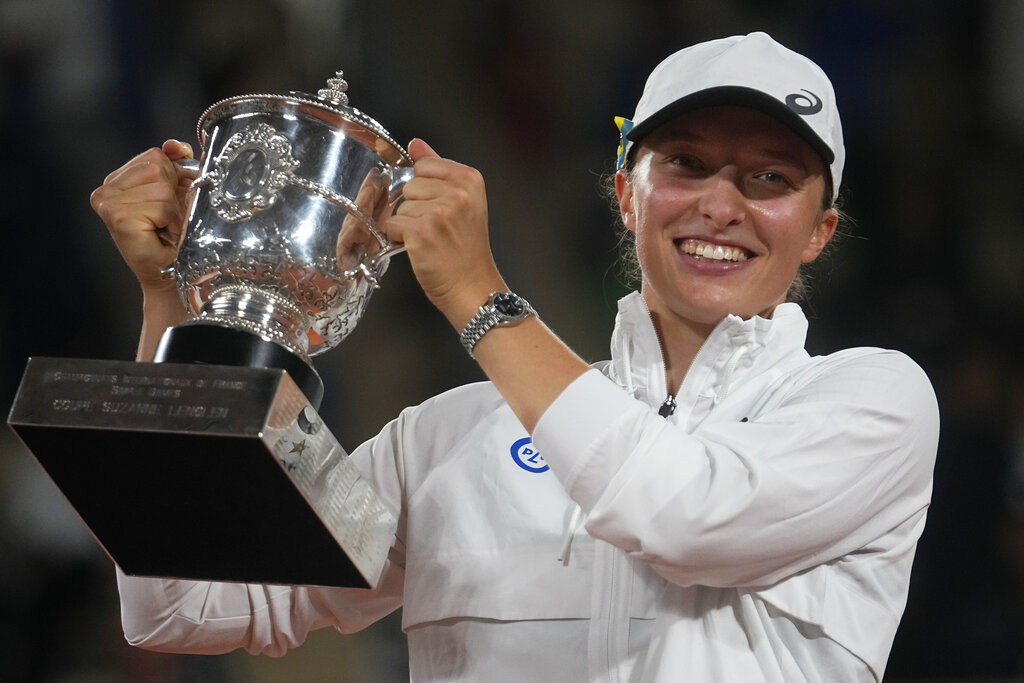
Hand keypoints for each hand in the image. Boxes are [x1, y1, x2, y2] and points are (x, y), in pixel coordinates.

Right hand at [90, 139, 196, 293]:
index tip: (174, 199)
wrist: (169, 277)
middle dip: (174, 194)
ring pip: (162, 186)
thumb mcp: (177, 194)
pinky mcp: (118, 215)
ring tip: (165, 227)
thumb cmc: (173, 240)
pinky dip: (172, 220)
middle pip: (158, 166)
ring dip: (174, 210)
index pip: (155, 155)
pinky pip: (162, 204)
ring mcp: (108, 201)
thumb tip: (174, 145)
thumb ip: (175, 165)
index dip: (175, 175)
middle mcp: (107, 188)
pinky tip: (161, 233)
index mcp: (118, 179)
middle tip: (168, 219)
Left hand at [385, 139, 505, 328]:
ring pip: (400, 207)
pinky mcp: (422, 231)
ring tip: (431, 241)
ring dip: (408, 225)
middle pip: (410, 185)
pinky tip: (421, 249)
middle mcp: (458, 192)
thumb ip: (438, 169)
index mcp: (470, 179)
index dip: (426, 190)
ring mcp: (440, 211)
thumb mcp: (462, 202)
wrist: (472, 287)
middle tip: (438, 230)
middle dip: (416, 208)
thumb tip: (415, 143)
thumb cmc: (466, 250)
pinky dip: (400, 239)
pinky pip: (392, 225)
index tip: (442, 210)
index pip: (425, 166)